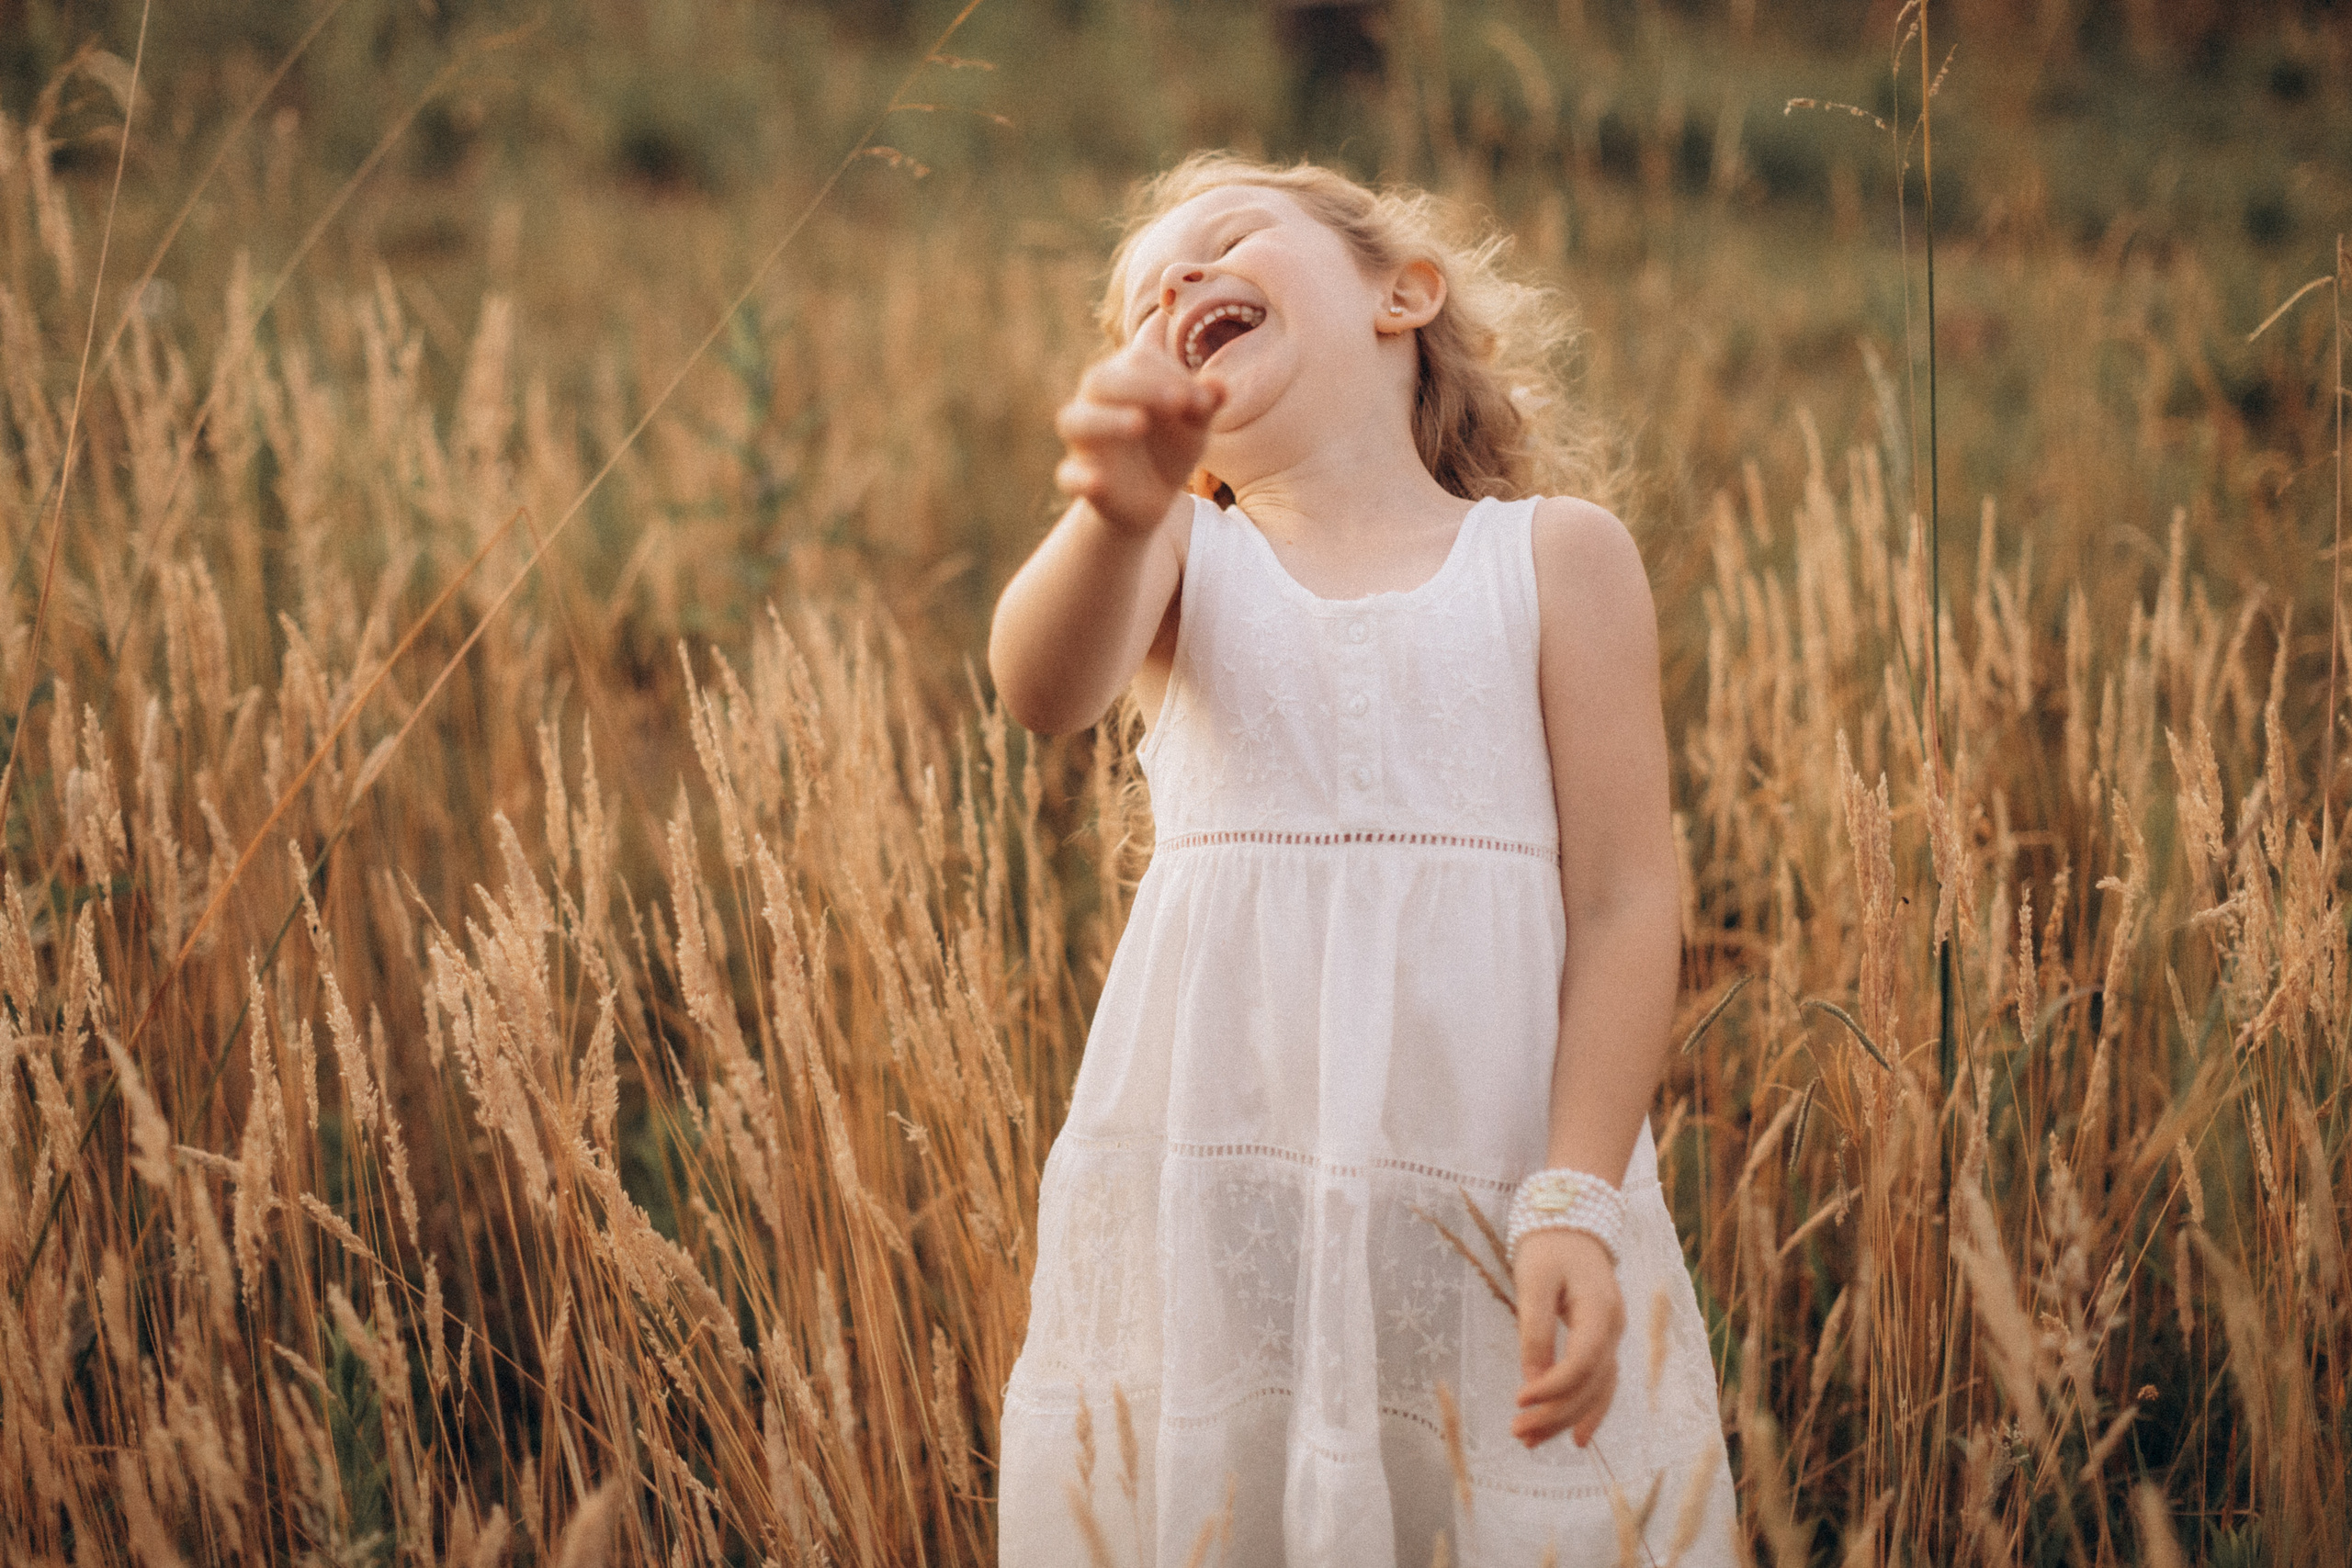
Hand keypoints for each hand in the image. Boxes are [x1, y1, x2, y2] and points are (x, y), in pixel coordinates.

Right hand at [1052, 338, 1223, 536]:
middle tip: (1178, 402)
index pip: (1138, 360)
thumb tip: (1220, 387)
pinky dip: (1079, 477)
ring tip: (1139, 424)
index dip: (1170, 375)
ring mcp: (1084, 441)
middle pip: (1100, 380)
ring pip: (1074, 420)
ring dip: (1105, 420)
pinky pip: (1067, 475)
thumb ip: (1204, 404)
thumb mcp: (1194, 427)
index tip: (1204, 401)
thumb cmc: (1171, 447)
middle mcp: (1096, 402)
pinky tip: (1097, 481)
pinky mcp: (1078, 477)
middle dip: (1139, 386)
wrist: (1153, 498)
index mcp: (1124, 378)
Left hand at [1512, 1228, 1623, 1448]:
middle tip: (1518, 1433)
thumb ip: (1534, 1330)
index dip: (1552, 1387)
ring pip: (1598, 1390)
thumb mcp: (1534, 1282)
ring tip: (1534, 1442)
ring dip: (1568, 1418)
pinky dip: (1588, 1410)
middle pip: (1591, 1385)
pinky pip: (1601, 1383)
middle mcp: (1614, 1329)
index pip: (1582, 1363)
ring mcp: (1613, 1336)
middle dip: (1556, 1413)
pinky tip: (1573, 1434)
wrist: (1574, 1220)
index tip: (1518, 1400)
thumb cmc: (1549, 1246)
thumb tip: (1531, 1379)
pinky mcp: (1604, 1340)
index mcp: (1600, 1311)